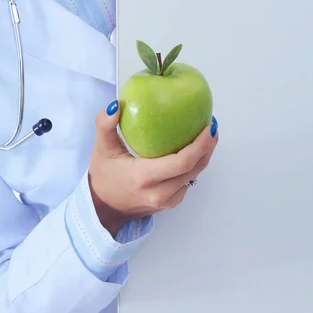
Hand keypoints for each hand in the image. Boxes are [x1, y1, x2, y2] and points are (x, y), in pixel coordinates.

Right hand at [88, 100, 218, 235]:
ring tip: (207, 134)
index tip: (209, 126)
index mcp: (144, 177)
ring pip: (194, 176)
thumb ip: (105, 125)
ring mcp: (166, 201)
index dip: (201, 144)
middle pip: (195, 168)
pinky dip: (194, 166)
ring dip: (204, 155)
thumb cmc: (104, 176)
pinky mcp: (170, 203)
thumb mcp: (101, 148)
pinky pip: (188, 182)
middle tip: (211, 125)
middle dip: (208, 146)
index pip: (182, 161)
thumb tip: (116, 105)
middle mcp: (159, 193)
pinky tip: (194, 150)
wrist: (103, 207)